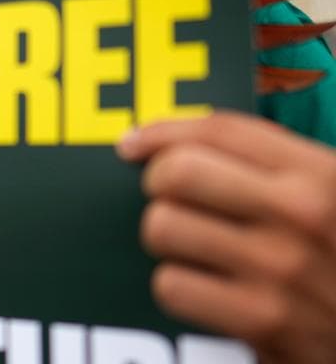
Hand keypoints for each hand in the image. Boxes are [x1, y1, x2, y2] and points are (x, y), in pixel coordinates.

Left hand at [118, 111, 335, 362]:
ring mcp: (280, 267)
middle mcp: (302, 214)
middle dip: (159, 186)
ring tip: (194, 251)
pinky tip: (203, 290)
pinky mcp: (262, 319)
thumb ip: (270, 168)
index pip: (220, 130)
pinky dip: (177, 287)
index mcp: (322, 175)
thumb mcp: (328, 203)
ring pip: (163, 226)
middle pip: (177, 171)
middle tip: (170, 202)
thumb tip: (168, 143)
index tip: (134, 144)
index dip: (163, 132)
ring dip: (168, 241)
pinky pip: (172, 284)